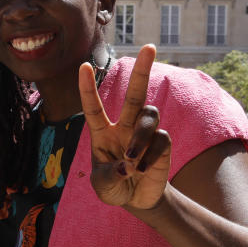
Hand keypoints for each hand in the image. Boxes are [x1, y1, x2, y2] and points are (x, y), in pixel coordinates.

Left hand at [78, 44, 171, 209]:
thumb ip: (109, 176)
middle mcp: (124, 126)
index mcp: (102, 132)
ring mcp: (145, 133)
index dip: (88, 88)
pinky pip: (161, 139)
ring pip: (148, 117)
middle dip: (142, 70)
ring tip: (131, 162)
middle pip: (135, 94)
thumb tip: (126, 165)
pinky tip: (143, 170)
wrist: (136, 199)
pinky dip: (150, 155)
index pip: (93, 107)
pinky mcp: (163, 144)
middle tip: (149, 47)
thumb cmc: (114, 186)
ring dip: (140, 138)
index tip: (85, 65)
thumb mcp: (103, 186)